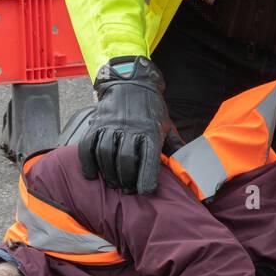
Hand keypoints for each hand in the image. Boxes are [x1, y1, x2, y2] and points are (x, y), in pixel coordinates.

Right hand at [78, 56, 182, 194]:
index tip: (145, 191)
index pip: (149, 158)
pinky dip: (87, 162)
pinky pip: (87, 146)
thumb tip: (188, 167)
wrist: (132, 83)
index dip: (147, 178)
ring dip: (108, 174)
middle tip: (127, 190)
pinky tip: (92, 174)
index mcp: (150, 131)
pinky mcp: (96, 124)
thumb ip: (174, 147)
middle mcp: (130, 128)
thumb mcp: (167, 126)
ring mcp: (111, 125)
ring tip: (114, 184)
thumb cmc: (151, 110)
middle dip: (126, 180)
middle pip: (124, 160)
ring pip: (105, 154)